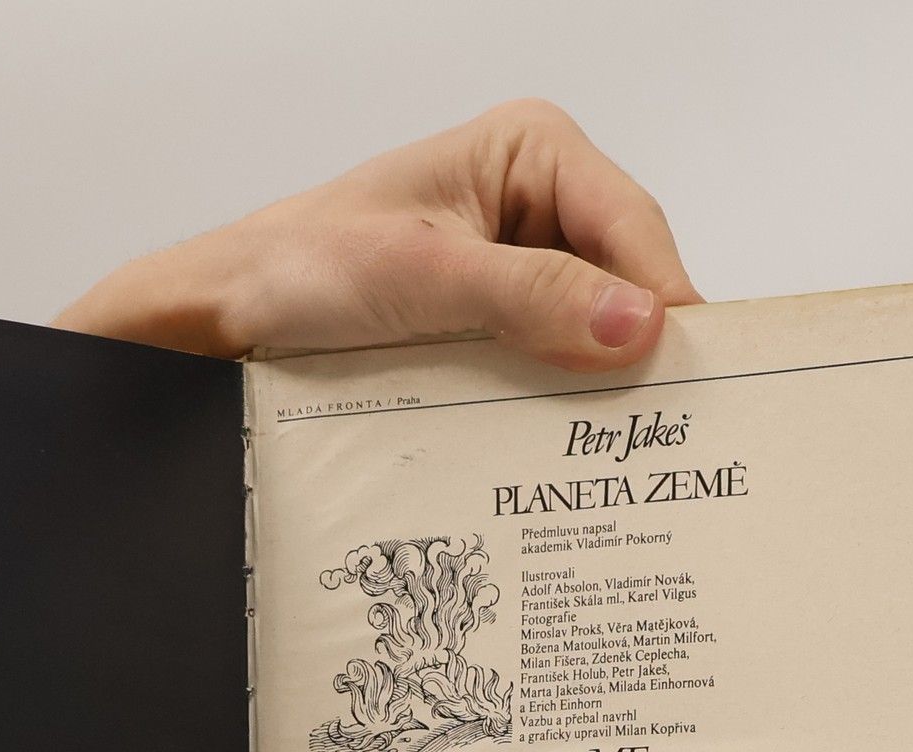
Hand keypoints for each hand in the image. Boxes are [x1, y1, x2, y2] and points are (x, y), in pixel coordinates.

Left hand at [57, 99, 699, 371]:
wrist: (231, 313)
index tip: (682, 377)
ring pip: (594, 326)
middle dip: (635, 348)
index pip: (632, 225)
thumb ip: (533, 296)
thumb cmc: (304, 270)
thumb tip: (635, 323)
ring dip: (594, 380)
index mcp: (531, 150)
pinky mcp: (496, 317)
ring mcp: (519, 262)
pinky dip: (556, 395)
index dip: (663, 302)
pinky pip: (551, 356)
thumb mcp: (424, 279)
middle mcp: (536, 199)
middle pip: (625, 277)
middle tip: (653, 427)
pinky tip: (558, 435)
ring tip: (606, 441)